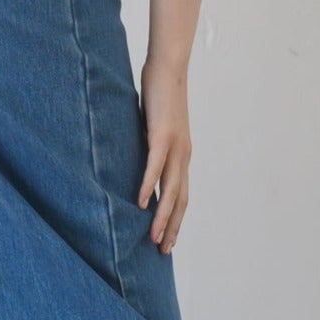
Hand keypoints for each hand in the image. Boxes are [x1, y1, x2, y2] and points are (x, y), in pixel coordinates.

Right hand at [137, 55, 190, 254]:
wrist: (168, 68)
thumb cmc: (159, 96)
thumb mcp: (154, 129)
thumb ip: (149, 148)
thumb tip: (136, 162)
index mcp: (182, 155)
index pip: (182, 195)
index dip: (176, 220)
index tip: (168, 241)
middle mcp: (183, 155)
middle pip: (180, 200)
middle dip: (172, 227)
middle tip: (163, 251)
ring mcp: (175, 146)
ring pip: (171, 189)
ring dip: (163, 216)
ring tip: (153, 238)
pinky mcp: (163, 135)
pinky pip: (155, 166)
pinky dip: (148, 185)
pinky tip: (140, 202)